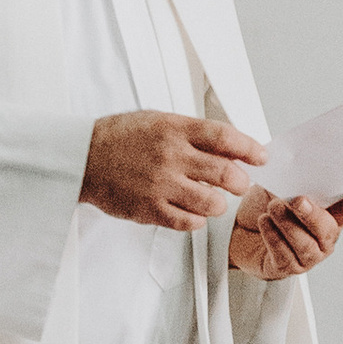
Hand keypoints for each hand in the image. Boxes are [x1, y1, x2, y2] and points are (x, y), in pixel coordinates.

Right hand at [84, 111, 263, 232]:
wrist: (81, 157)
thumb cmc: (121, 138)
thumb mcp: (158, 120)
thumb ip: (192, 133)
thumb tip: (230, 145)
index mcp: (174, 129)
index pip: (224, 137)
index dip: (249, 148)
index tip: (261, 156)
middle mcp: (170, 156)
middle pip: (225, 173)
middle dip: (240, 181)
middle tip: (239, 183)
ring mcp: (160, 184)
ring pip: (212, 203)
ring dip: (219, 204)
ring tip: (212, 199)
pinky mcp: (150, 209)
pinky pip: (189, 222)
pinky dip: (197, 220)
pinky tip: (192, 212)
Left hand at [229, 185, 342, 281]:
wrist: (239, 231)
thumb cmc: (264, 208)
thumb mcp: (278, 188)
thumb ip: (292, 183)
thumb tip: (296, 169)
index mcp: (328, 217)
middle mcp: (323, 240)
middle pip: (327, 230)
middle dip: (312, 215)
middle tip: (297, 200)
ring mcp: (308, 257)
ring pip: (304, 244)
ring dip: (288, 224)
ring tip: (272, 208)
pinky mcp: (287, 268)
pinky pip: (284, 254)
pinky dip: (273, 236)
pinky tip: (264, 223)